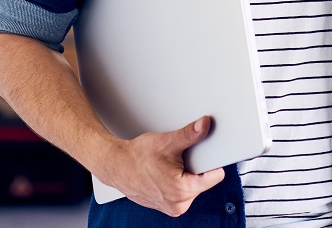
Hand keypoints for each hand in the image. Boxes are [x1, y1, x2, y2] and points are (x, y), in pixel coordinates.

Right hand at [100, 116, 224, 216]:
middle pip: (203, 181)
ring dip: (186, 175)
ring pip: (192, 186)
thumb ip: (190, 134)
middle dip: (195, 168)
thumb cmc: (137, 157)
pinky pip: (181, 192)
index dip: (212, 161)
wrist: (116, 165)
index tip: (209, 154)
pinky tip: (165, 173)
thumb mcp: (167, 142)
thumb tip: (205, 125)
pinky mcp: (167, 207)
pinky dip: (177, 181)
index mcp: (183, 191)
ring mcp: (172, 207)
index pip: (214, 177)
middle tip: (179, 159)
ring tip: (169, 166)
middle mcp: (179, 204)